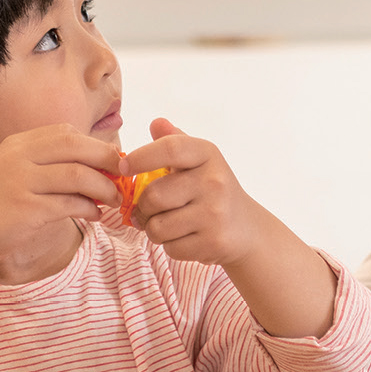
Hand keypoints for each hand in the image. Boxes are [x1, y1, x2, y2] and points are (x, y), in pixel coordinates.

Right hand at [0, 125, 119, 268]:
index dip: (94, 144)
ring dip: (104, 188)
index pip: (66, 133)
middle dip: (107, 160)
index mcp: (17, 144)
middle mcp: (19, 157)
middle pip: (76, 147)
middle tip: (124, 175)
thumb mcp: (10, 171)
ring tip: (114, 199)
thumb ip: (42, 163)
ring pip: (78, 176)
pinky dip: (89, 209)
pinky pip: (70, 204)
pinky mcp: (26, 209)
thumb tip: (90, 164)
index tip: (112, 158)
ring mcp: (21, 182)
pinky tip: (95, 214)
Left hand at [120, 118, 279, 266]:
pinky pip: (171, 248)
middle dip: (143, 208)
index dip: (141, 157)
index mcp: (207, 155)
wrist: (247, 228)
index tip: (124, 168)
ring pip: (158, 227)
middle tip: (147, 211)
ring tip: (167, 225)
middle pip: (154, 196)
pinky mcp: (214, 242)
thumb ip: (175, 142)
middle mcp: (214, 181)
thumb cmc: (212, 190)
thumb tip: (156, 123)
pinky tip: (185, 238)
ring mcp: (215, 213)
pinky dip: (171, 247)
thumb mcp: (199, 161)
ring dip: (154, 230)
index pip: (170, 148)